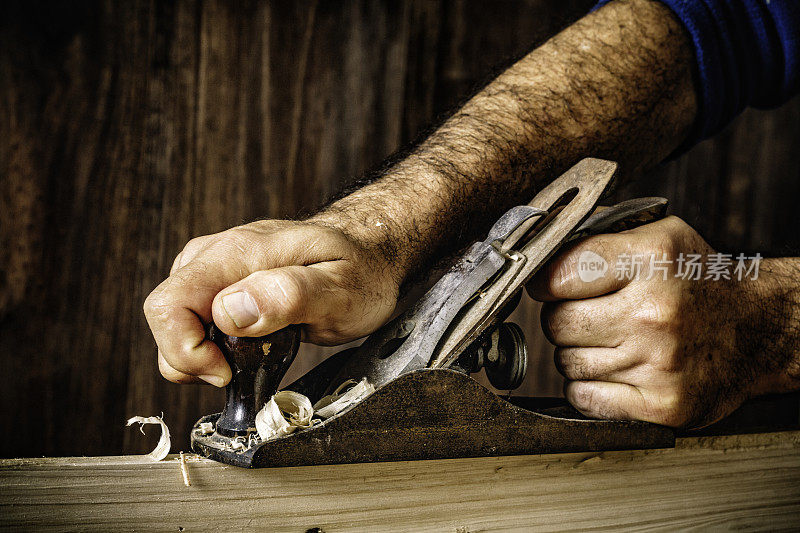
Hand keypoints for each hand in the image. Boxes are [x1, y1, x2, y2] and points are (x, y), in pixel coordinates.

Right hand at [143, 220, 399, 386]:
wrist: (370, 255)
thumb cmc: (360, 271)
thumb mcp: (339, 290)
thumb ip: (287, 296)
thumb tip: (229, 311)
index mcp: (238, 253)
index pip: (169, 306)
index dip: (187, 351)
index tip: (226, 371)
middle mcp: (217, 255)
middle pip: (163, 316)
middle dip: (192, 358)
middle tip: (241, 368)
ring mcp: (216, 268)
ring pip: (174, 323)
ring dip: (203, 355)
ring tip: (253, 355)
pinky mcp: (220, 283)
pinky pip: (193, 322)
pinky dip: (212, 347)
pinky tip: (248, 348)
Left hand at [527, 216, 785, 428]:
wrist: (759, 329)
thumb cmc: (698, 282)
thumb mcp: (658, 235)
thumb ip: (596, 235)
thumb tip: (538, 245)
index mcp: (652, 261)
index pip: (558, 276)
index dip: (547, 283)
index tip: (553, 287)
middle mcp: (655, 313)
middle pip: (557, 324)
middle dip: (565, 318)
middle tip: (593, 314)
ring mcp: (658, 363)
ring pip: (567, 363)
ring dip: (580, 353)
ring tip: (615, 341)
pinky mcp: (660, 406)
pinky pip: (583, 397)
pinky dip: (590, 387)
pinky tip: (618, 369)